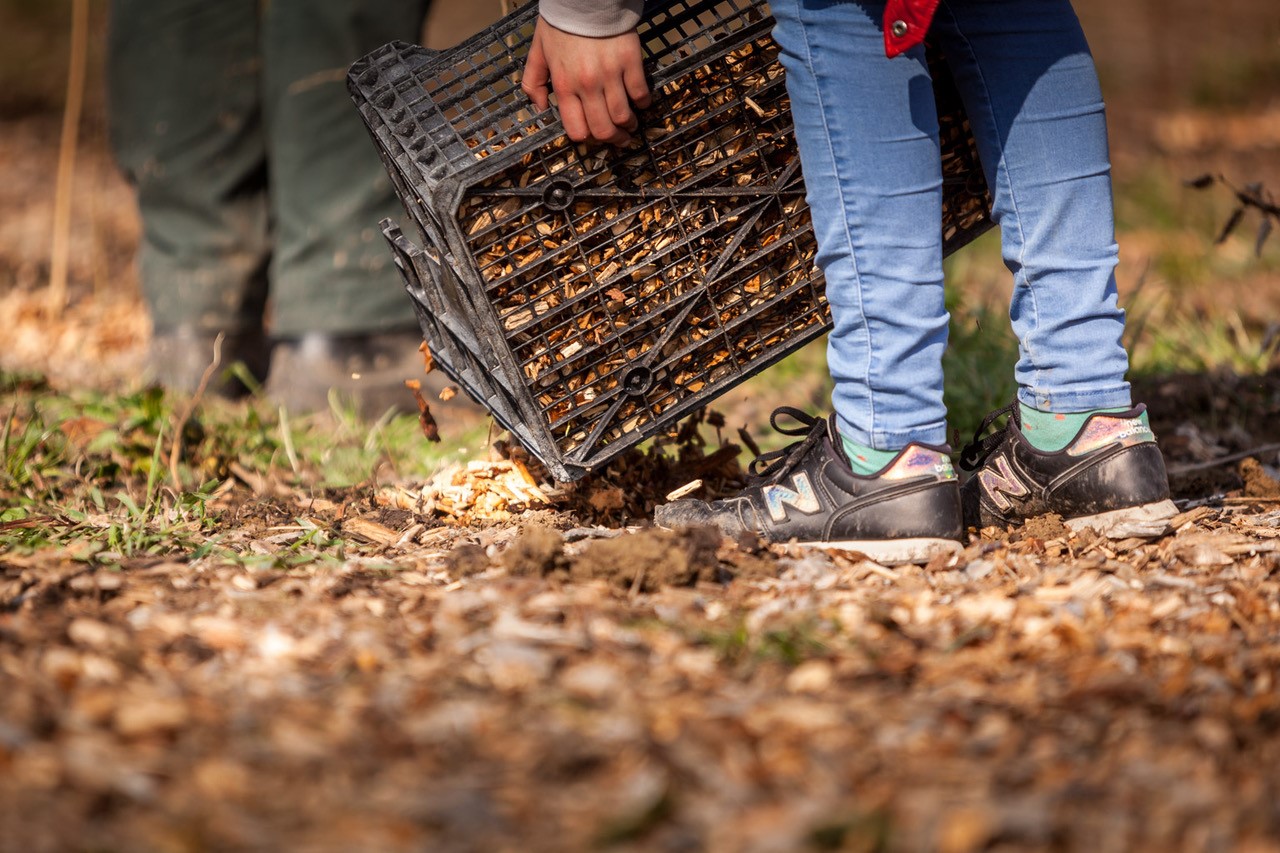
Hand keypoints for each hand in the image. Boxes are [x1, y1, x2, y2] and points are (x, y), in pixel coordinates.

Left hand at [521, 16, 651, 145]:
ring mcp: (611, 74)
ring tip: (631, 124)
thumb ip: (533, 82)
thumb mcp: (538, 52)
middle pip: (604, 129)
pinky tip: (640, 102)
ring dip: (629, 125)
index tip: (594, 135)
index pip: (578, 130)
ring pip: (624, 116)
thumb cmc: (561, 24)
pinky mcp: (630, 61)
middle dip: (613, 140)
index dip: (587, 138)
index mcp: (564, 86)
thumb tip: (540, 108)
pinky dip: (643, 102)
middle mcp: (588, 85)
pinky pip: (640, 93)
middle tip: (619, 139)